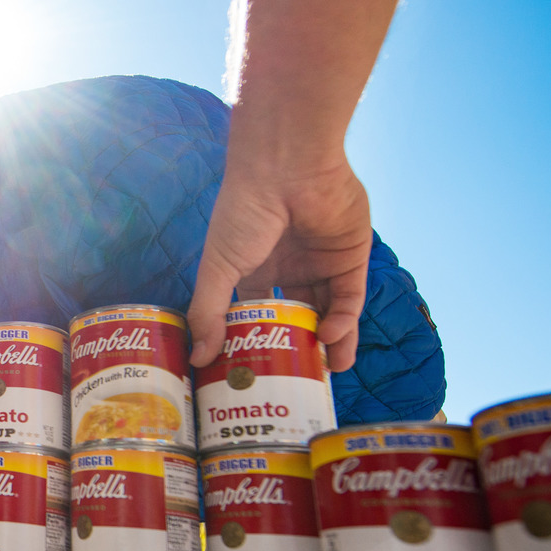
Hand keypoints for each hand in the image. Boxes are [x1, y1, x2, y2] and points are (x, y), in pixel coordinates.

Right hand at [188, 148, 371, 372]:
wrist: (286, 167)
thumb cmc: (244, 211)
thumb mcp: (218, 267)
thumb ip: (210, 313)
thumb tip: (198, 360)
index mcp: (255, 268)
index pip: (259, 314)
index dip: (259, 342)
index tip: (256, 375)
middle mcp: (291, 267)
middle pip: (298, 318)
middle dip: (299, 348)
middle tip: (298, 383)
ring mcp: (323, 263)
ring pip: (329, 313)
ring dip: (330, 344)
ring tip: (327, 374)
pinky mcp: (351, 257)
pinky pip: (350, 298)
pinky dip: (344, 321)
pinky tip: (332, 340)